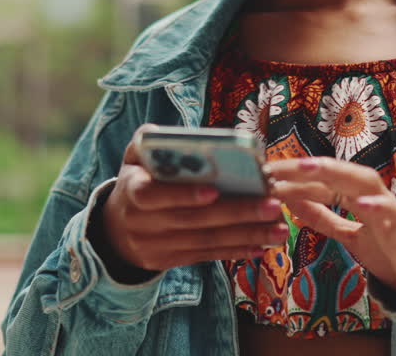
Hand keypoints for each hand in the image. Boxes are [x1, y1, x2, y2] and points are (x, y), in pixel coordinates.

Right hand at [93, 124, 287, 273]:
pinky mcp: (171, 261)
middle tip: (272, 203)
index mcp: (132, 190)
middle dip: (235, 213)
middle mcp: (142, 222)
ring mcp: (157, 246)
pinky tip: (262, 245)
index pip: (153, 195)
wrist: (116, 228)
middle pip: (192, 220)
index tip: (214, 191)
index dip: (183, 195)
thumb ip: (150, 141)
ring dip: (245, 235)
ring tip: (279, 227)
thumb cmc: (138, 179)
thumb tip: (173, 134)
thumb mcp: (134, 157)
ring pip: (205, 241)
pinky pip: (206, 255)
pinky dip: (235, 250)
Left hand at [264, 156, 395, 301]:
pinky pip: (394, 211)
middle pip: (339, 172)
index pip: (321, 178)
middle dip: (307, 167)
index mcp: (354, 194)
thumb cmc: (382, 247)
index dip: (294, 176)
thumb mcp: (345, 232)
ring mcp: (390, 206)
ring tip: (309, 168)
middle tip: (276, 166)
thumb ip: (321, 216)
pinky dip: (379, 206)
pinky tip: (361, 203)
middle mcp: (370, 193)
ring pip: (365, 181)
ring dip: (338, 173)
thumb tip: (289, 200)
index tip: (264, 174)